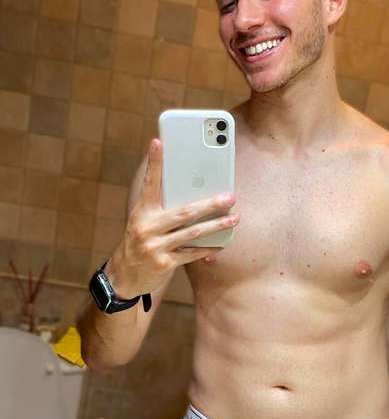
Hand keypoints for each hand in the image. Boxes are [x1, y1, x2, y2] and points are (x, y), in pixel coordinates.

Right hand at [106, 138, 238, 296]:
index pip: (150, 183)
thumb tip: (194, 192)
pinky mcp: (164, 263)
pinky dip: (207, 248)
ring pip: (192, 233)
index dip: (154, 162)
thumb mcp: (144, 221)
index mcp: (142, 212)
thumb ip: (163, 209)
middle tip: (230, 197)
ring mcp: (155, 246)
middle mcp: (147, 227)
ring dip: (216, 226)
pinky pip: (192, 254)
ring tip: (234, 219)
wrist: (124, 276)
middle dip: (210, 204)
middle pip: (184, 212)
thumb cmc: (140, 241)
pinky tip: (221, 243)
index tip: (158, 142)